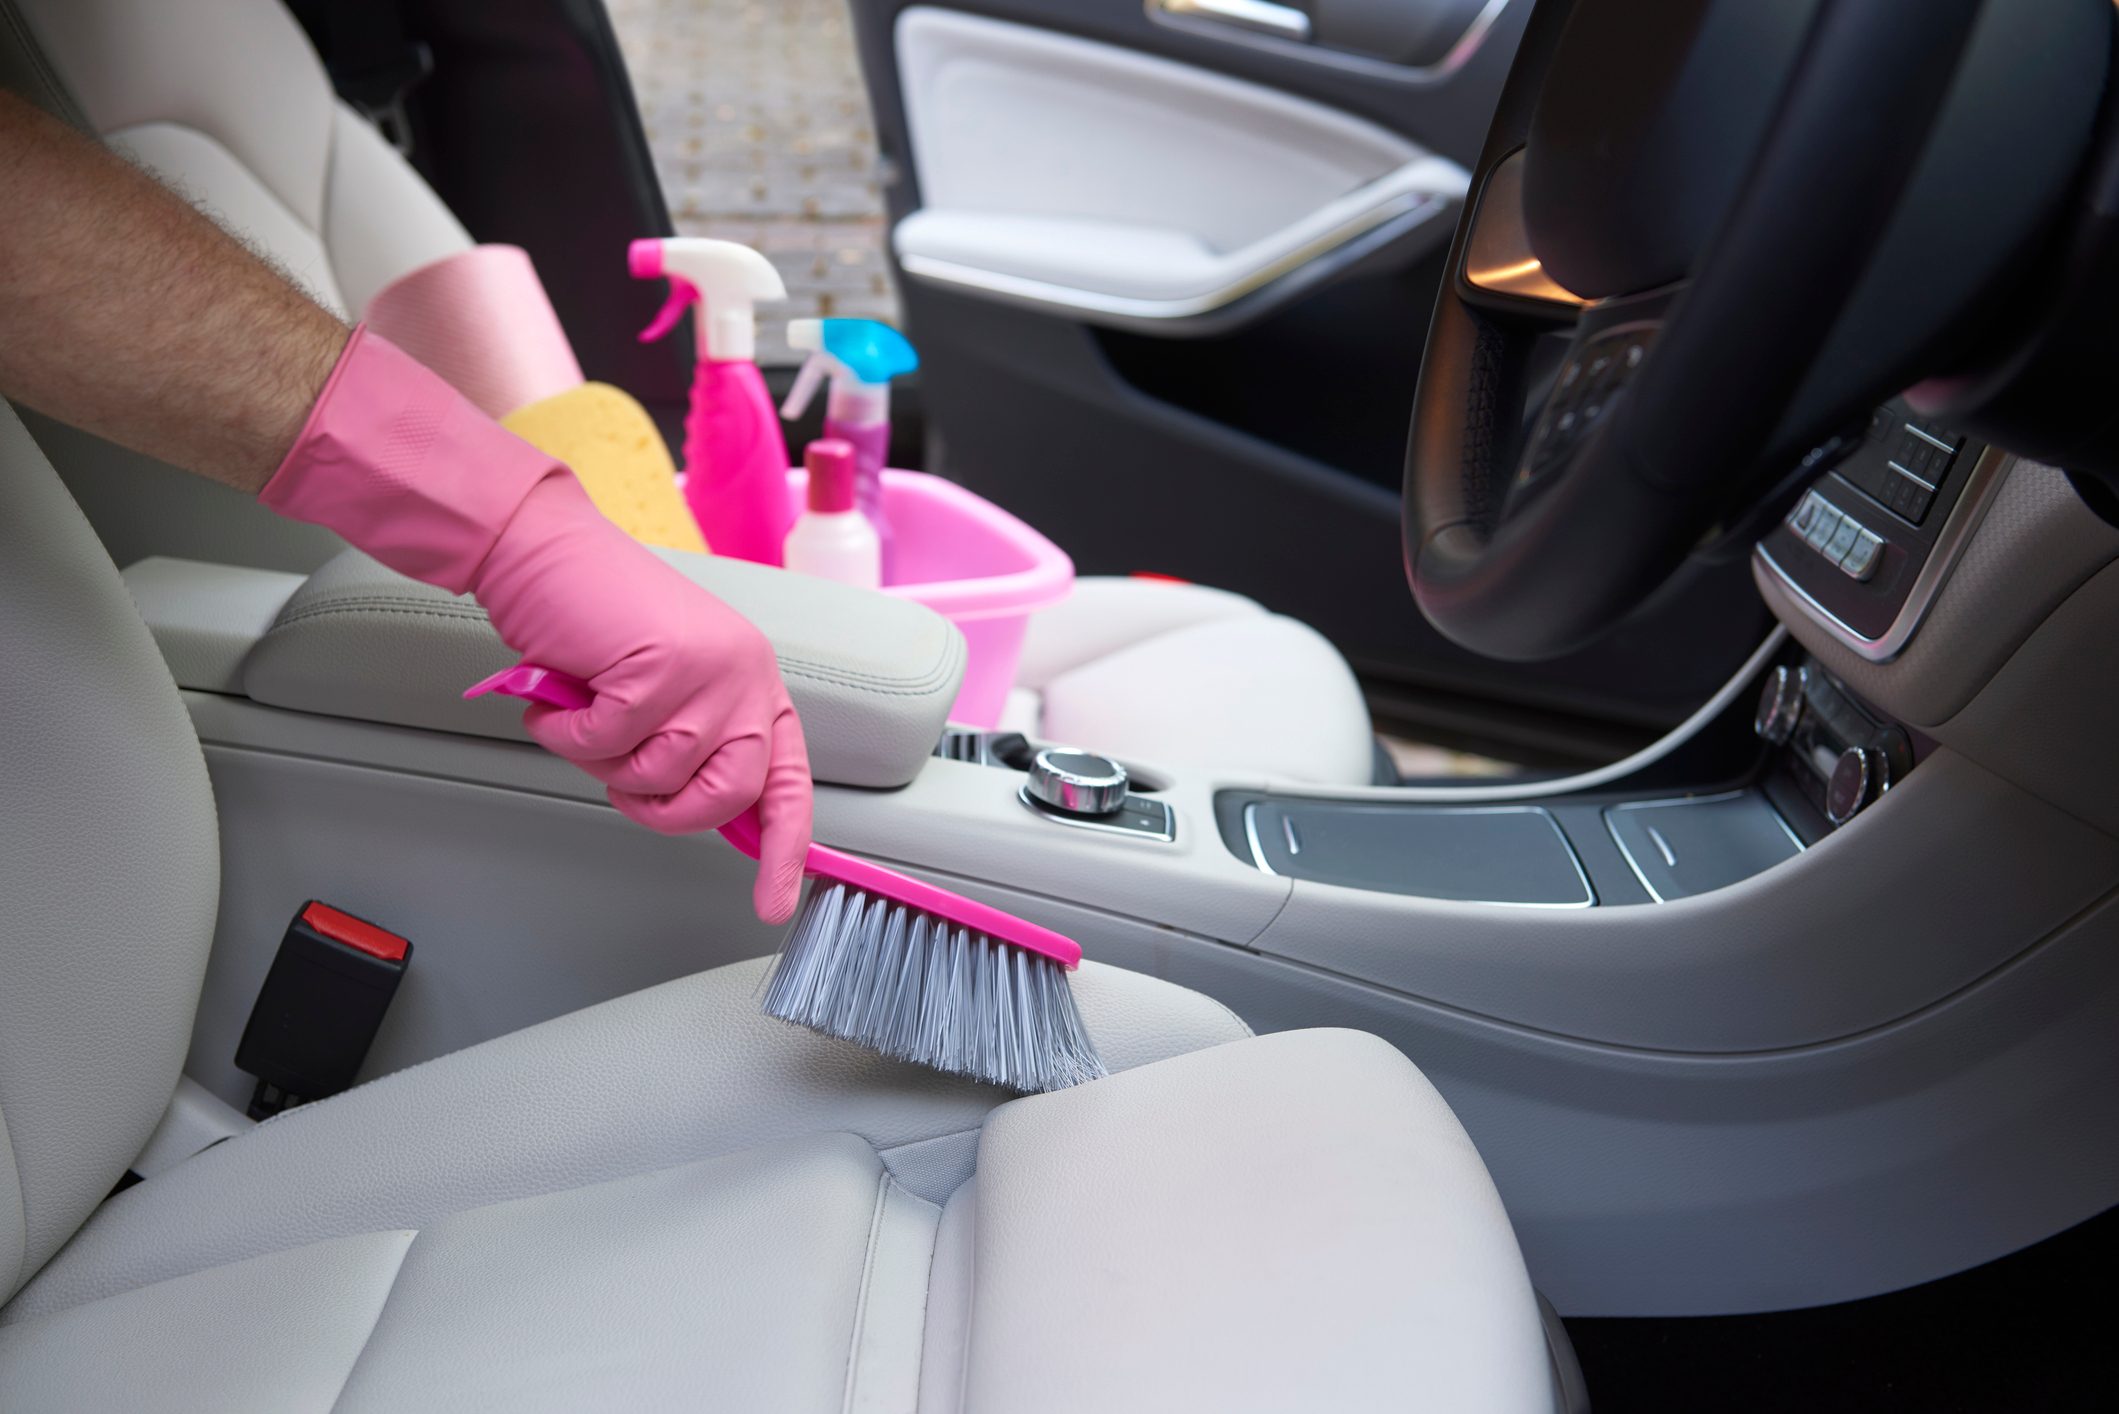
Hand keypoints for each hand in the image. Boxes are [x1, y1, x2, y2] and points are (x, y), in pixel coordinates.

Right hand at [472, 476, 812, 922]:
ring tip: (583, 715)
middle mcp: (747, 676)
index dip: (782, 849)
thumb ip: (692, 746)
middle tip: (621, 781)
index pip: (786, 782)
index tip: (773, 904)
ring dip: (601, 761)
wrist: (541, 552)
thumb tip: (705, 816)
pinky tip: (561, 698)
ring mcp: (711, 669)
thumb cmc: (593, 623)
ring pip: (661, 774)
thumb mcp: (663, 692)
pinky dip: (568, 734)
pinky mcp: (663, 664)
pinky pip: (609, 745)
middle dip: (664, 808)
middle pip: (727, 793)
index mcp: (754, 686)